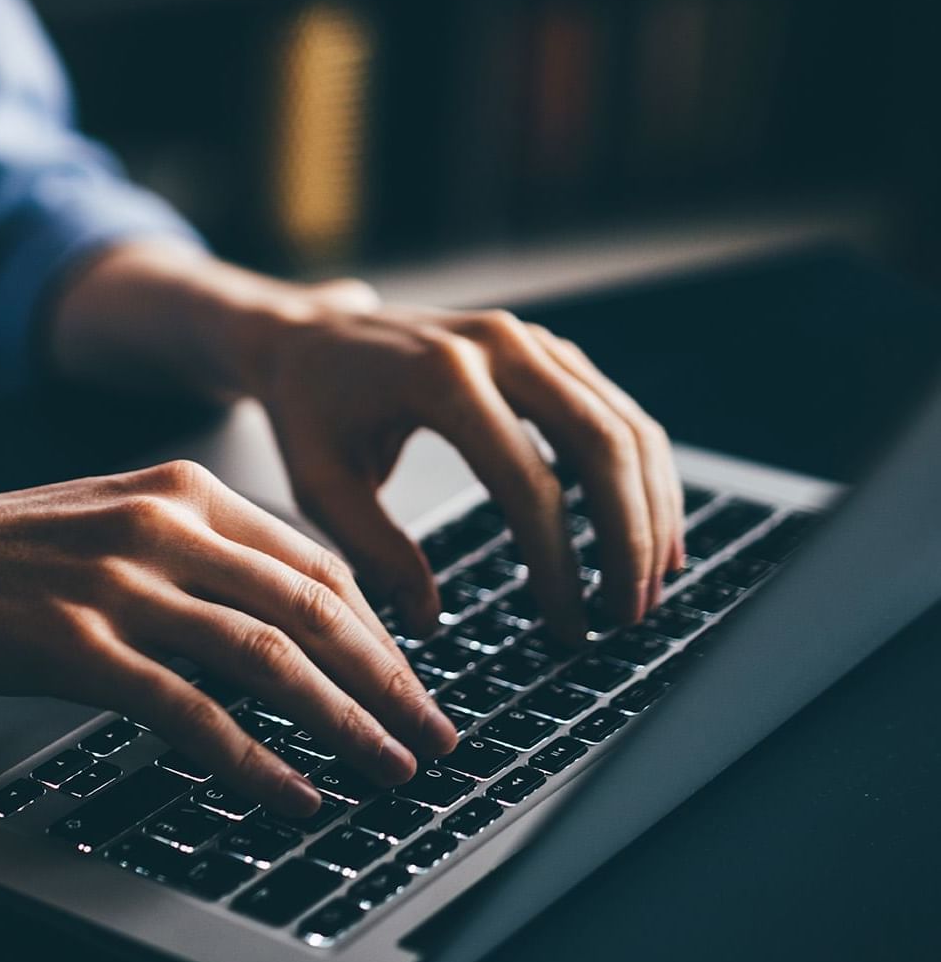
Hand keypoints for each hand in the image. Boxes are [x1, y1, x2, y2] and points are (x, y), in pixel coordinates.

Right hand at [0, 460, 460, 814]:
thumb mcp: (101, 517)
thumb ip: (187, 548)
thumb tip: (270, 613)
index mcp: (176, 486)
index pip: (312, 559)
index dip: (375, 625)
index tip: (406, 675)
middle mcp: (162, 525)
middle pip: (312, 607)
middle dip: (388, 679)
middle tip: (432, 733)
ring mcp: (122, 585)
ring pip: (270, 658)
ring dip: (344, 723)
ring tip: (389, 770)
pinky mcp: (80, 647)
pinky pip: (194, 712)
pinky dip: (255, 760)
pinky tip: (291, 794)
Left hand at [244, 284, 684, 640]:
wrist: (310, 336)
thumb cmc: (309, 411)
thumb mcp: (318, 484)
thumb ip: (372, 552)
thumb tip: (428, 622)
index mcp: (439, 376)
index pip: (526, 481)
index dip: (558, 562)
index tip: (570, 625)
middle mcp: (499, 345)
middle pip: (601, 445)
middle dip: (629, 538)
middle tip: (630, 614)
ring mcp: (531, 341)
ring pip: (625, 426)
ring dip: (651, 511)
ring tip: (648, 588)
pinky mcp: (547, 351)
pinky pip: (617, 413)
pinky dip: (645, 476)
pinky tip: (651, 533)